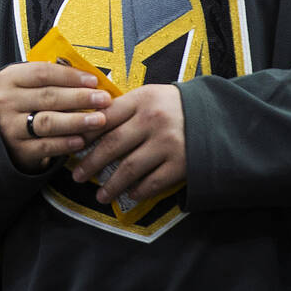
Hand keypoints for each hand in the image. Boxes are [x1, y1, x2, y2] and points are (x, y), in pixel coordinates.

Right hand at [0, 61, 111, 173]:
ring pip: (48, 122)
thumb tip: (90, 80)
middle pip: (48, 96)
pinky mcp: (18, 149)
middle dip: (80, 97)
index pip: (42, 72)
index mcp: (10, 79)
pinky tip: (82, 140)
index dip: (70, 76)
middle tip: (104, 99)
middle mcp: (7, 101)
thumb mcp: (27, 86)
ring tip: (99, 120)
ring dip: (77, 120)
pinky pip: (45, 146)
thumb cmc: (23, 104)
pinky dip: (65, 143)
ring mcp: (10, 126)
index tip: (93, 80)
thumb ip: (51, 80)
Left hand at [70, 84, 185, 204]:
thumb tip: (88, 122)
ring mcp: (168, 143)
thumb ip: (123, 107)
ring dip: (111, 184)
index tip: (71, 146)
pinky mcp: (183, 163)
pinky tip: (129, 195)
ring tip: (99, 194)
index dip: (85, 134)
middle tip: (77, 175)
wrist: (219, 115)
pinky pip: (154, 182)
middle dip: (91, 163)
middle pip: (112, 145)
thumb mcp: (150, 95)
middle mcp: (153, 120)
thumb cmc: (175, 105)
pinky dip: (138, 191)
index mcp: (142, 99)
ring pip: (130, 168)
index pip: (105, 117)